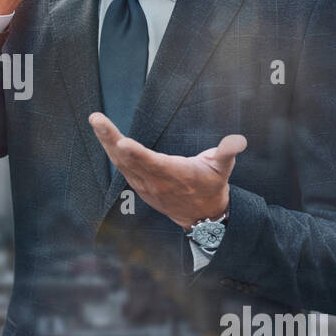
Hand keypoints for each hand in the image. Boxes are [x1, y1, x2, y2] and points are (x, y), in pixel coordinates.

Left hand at [89, 112, 246, 227]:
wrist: (201, 216)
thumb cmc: (211, 186)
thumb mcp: (223, 168)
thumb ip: (227, 152)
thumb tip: (238, 140)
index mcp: (175, 174)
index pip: (152, 163)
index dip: (137, 153)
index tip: (122, 142)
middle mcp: (155, 181)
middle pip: (128, 159)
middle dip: (110, 138)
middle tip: (97, 120)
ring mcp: (144, 185)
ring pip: (120, 163)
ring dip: (106, 142)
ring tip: (97, 123)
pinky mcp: (139, 185)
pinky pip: (121, 168)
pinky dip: (111, 152)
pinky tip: (103, 138)